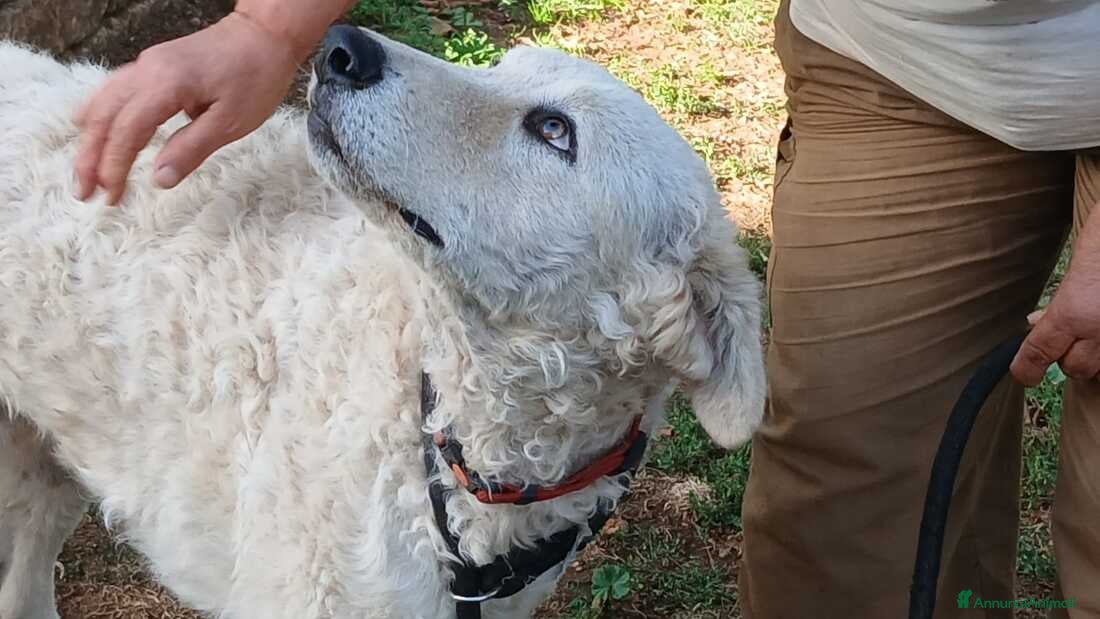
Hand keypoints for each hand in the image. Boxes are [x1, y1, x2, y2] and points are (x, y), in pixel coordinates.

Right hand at [73, 11, 303, 204]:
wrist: (265, 33)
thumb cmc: (256, 76)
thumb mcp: (231, 122)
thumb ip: (191, 149)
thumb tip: (158, 179)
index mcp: (166, 85)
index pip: (127, 131)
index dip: (114, 165)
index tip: (111, 195)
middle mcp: (147, 70)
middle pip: (104, 116)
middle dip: (90, 157)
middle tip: (85, 192)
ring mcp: (147, 64)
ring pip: (103, 101)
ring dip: (91, 138)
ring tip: (86, 170)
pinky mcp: (154, 64)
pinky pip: (114, 89)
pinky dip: (99, 113)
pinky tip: (90, 128)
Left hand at [1011, 250, 1099, 386]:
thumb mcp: (1075, 271)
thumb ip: (1056, 304)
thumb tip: (1036, 323)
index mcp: (1073, 312)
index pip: (1039, 352)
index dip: (1027, 368)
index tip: (1024, 375)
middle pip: (1074, 368)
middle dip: (1068, 357)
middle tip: (1071, 337)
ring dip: (1095, 356)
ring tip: (1095, 331)